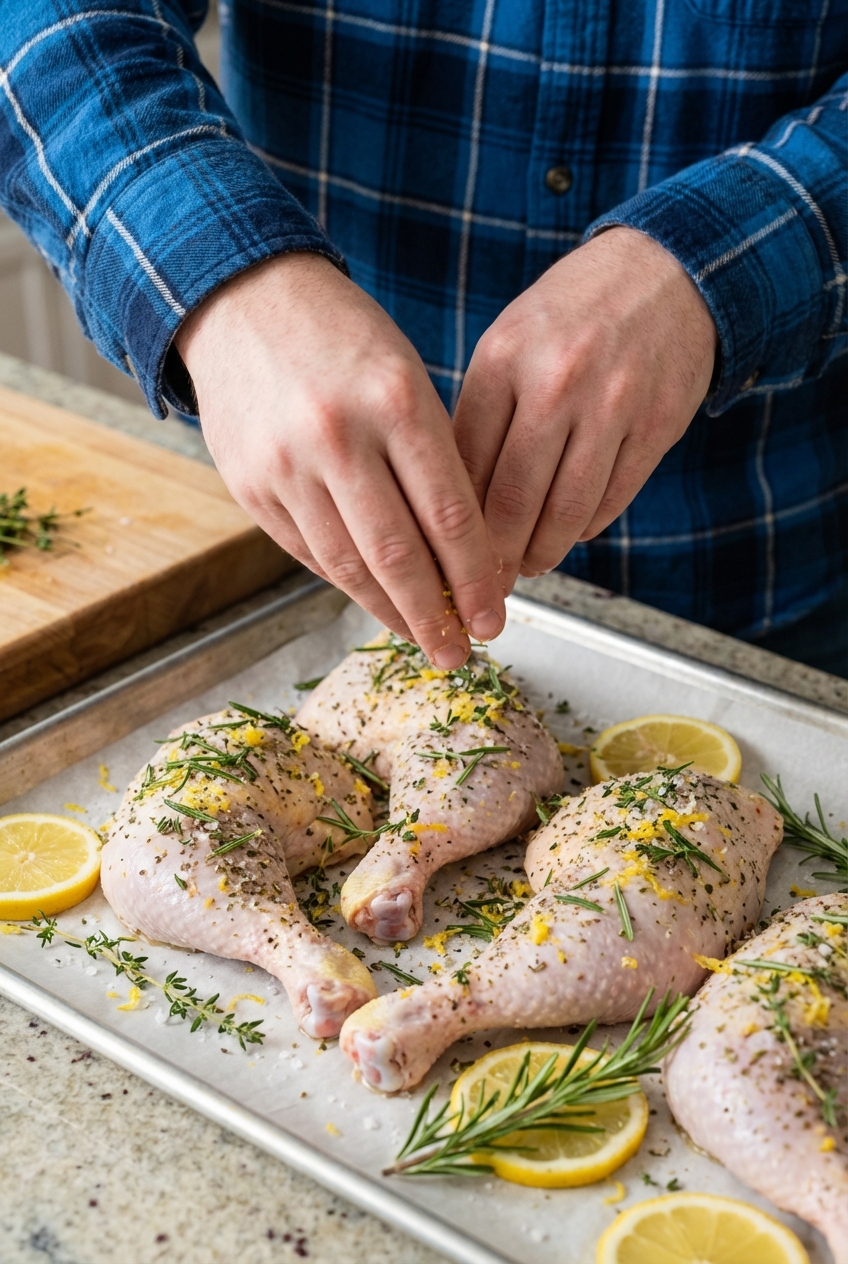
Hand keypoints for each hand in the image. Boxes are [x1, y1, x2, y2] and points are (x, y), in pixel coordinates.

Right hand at [175, 252, 504, 666]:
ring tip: (423, 639)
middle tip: (462, 652)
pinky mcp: (250, 487)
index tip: (495, 614)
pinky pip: (310, 553)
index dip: (477, 576)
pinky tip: (376, 601)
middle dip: (438, 615)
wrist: (242, 301)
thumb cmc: (343, 339)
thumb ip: (432, 459)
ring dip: (392, 613)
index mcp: (395, 401)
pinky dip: (348, 584)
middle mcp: (338, 437)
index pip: (449, 514)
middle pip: (399, 555)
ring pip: (350, 566)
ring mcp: (286, 466)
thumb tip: (464, 555)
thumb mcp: (405, 376)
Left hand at [453, 227, 717, 587]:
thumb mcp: (510, 344)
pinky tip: (569, 530)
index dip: (452, 523)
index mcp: (504, 360)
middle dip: (495, 557)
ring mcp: (611, 407)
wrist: (668, 271)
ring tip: (528, 563)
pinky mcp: (655, 429)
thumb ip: (482, 416)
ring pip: (565, 514)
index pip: (466, 465)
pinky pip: (611, 501)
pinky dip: (585, 527)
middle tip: (486, 580)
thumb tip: (452, 503)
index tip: (445, 554)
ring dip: (541, 552)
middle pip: (512, 501)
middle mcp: (556, 383)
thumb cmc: (572, 316)